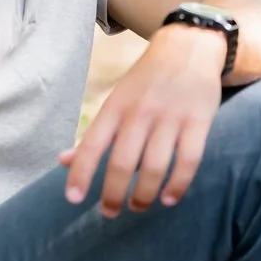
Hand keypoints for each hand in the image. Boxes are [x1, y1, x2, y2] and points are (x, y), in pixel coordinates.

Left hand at [59, 25, 224, 216]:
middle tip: (109, 212)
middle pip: (123, 163)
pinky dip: (178, 185)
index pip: (92, 144)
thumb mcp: (116, 100)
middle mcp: (140, 112)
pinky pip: (188, 161)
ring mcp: (170, 117)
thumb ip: (94, 134)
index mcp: (115, 107)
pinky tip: (169, 198)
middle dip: (113, 195)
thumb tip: (62, 161)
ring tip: (138, 206)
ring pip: (154, 167)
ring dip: (145, 195)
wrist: (188, 47)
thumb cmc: (146, 81)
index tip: (73, 199)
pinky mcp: (198, 121)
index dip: (81, 173)